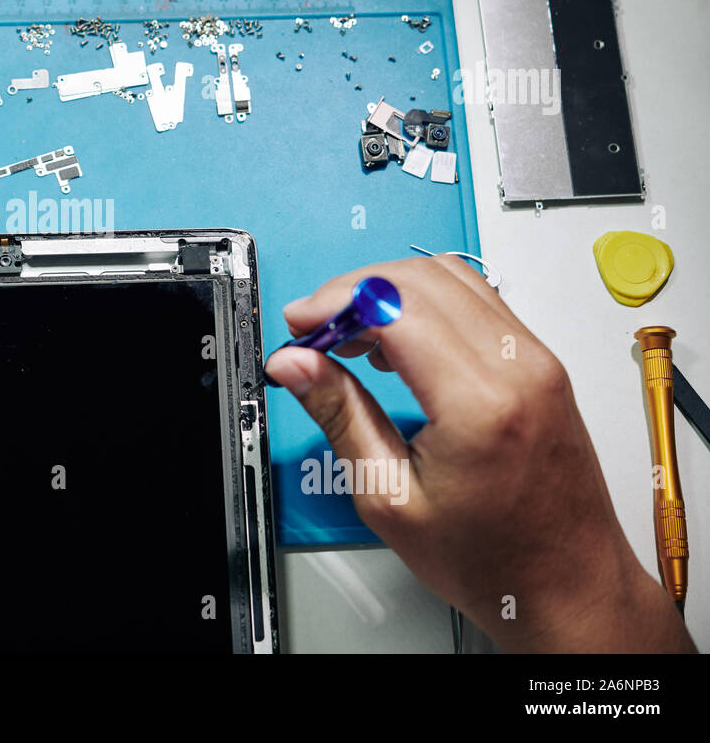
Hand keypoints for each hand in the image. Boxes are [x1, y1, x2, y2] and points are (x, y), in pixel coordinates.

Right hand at [264, 257, 693, 652]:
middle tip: (316, 330)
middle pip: (420, 279)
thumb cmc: (492, 559)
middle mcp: (519, 368)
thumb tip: (296, 363)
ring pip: (451, 278)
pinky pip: (478, 301)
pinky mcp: (543, 363)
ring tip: (352, 339)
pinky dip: (426, 305)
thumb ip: (340, 415)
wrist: (568, 586)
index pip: (395, 305)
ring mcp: (538, 361)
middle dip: (354, 291)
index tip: (301, 324)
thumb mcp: (389, 497)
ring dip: (390, 292)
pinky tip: (398, 345)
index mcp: (480, 404)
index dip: (334, 302)